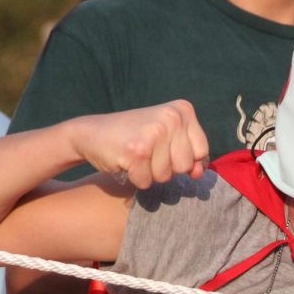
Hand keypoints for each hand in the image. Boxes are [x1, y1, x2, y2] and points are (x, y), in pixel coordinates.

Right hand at [72, 100, 208, 187]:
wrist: (92, 133)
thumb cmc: (135, 138)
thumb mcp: (168, 138)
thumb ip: (190, 155)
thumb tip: (198, 174)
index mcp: (183, 110)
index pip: (202, 151)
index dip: (184, 159)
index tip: (165, 148)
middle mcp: (171, 117)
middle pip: (184, 166)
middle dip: (166, 167)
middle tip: (147, 151)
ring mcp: (154, 133)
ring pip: (165, 177)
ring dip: (149, 173)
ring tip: (137, 155)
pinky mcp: (137, 151)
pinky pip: (146, 182)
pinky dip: (135, 178)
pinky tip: (125, 161)